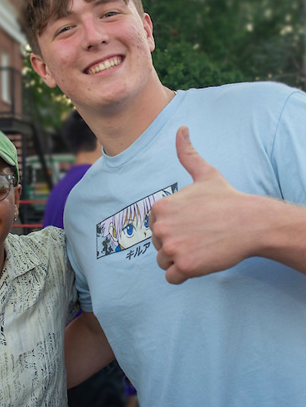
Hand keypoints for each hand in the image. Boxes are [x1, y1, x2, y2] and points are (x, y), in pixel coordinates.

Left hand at [150, 127, 253, 283]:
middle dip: (176, 244)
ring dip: (180, 260)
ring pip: (164, 262)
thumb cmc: (227, 199)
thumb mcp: (205, 173)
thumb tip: (182, 129)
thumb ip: (188, 154)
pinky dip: (184, 274)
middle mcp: (160, 227)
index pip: (154, 227)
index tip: (192, 222)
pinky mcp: (184, 266)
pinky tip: (200, 261)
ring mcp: (172, 247)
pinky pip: (172, 278)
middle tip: (199, 235)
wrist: (251, 222)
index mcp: (159, 208)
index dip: (173, 227)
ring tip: (200, 247)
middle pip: (158, 245)